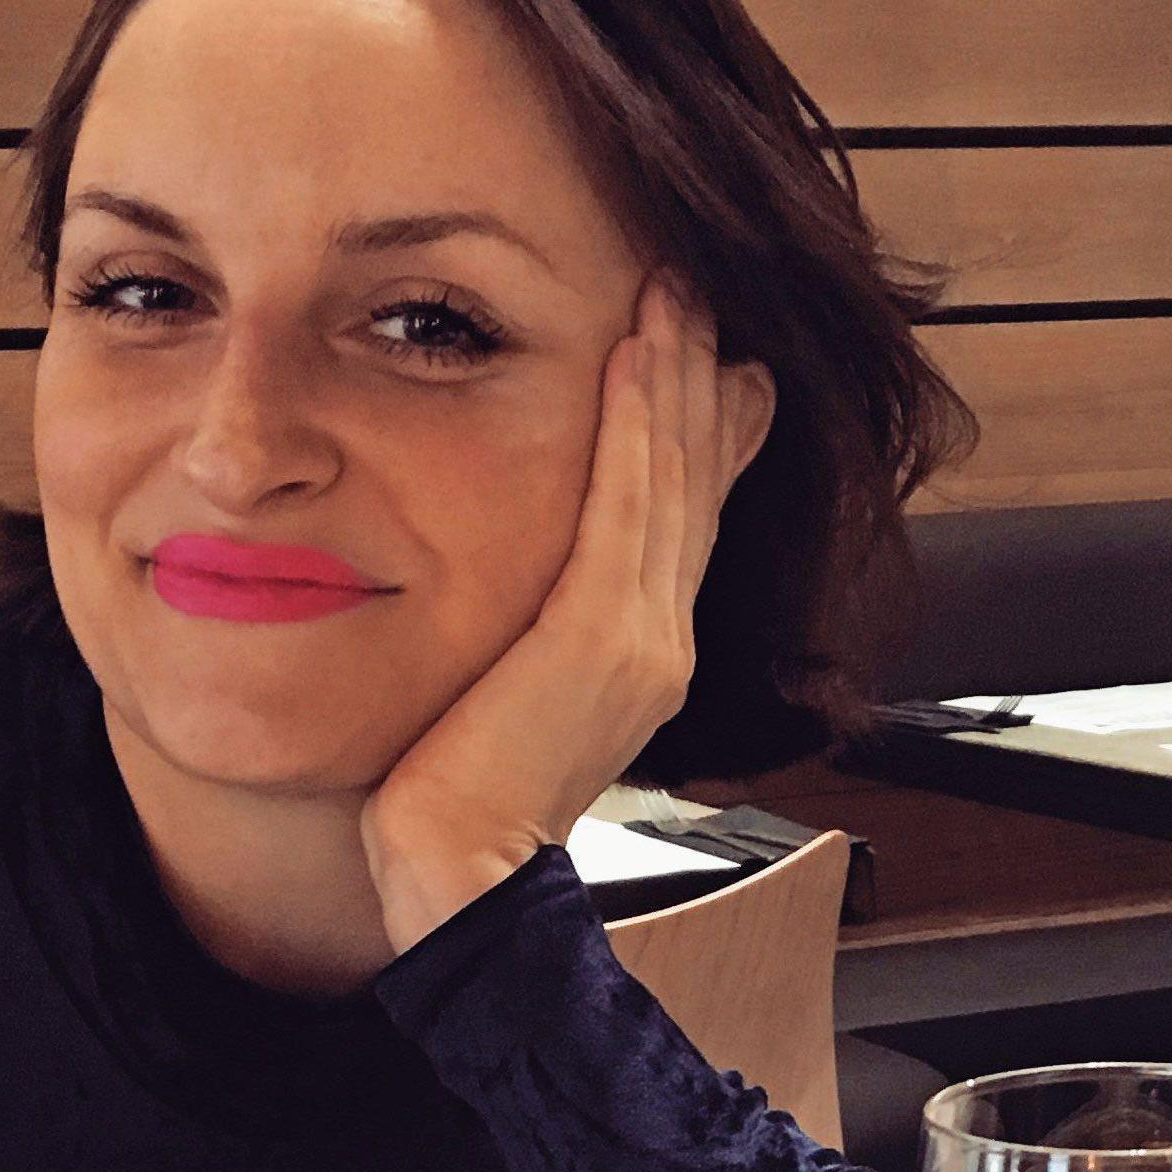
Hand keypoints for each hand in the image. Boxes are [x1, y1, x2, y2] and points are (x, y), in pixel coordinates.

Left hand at [360, 275, 771, 953]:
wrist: (463, 878)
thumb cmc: (456, 801)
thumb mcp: (507, 695)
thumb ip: (531, 634)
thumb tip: (516, 596)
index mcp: (642, 651)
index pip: (684, 515)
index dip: (705, 431)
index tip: (716, 361)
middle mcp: (660, 636)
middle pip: (693, 482)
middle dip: (702, 379)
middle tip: (704, 293)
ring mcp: (643, 635)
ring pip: (671, 477)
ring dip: (677, 375)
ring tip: (678, 295)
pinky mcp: (603, 635)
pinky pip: (626, 504)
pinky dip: (637, 425)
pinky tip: (638, 356)